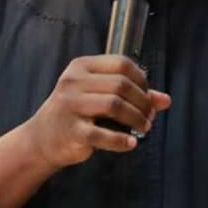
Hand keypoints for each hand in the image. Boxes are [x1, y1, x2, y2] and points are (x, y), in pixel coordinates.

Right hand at [24, 55, 171, 169]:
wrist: (42, 138)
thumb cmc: (77, 112)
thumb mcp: (99, 95)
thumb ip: (132, 94)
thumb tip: (166, 100)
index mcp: (82, 67)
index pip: (121, 64)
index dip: (141, 79)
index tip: (148, 95)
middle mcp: (74, 82)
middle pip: (120, 85)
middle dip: (142, 101)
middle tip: (150, 116)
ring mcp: (71, 106)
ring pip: (114, 105)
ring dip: (136, 118)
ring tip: (144, 128)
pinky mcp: (71, 131)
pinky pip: (101, 134)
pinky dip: (120, 140)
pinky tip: (131, 143)